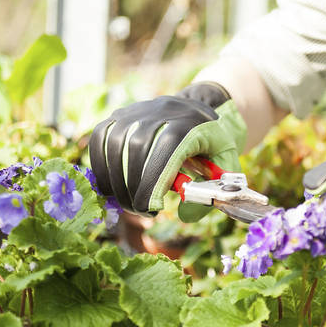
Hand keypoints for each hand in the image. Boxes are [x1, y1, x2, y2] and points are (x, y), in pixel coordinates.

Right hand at [89, 82, 245, 220]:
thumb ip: (211, 192)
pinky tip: (112, 187)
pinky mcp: (118, 116)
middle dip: (135, 188)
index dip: (154, 183)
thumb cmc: (212, 142)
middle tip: (141, 210)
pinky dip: (101, 166)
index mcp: (189, 124)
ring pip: (115, 146)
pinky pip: (100, 140)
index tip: (152, 209)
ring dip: (116, 180)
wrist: (197, 110)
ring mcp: (136, 111)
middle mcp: (159, 113)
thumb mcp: (225, 164)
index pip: (166, 151)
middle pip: (137, 150)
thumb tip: (185, 216)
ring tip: (128, 202)